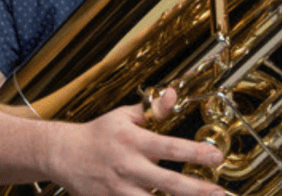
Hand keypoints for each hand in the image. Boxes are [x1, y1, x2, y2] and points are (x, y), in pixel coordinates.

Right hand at [46, 88, 223, 195]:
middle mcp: (129, 167)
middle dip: (197, 189)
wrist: (62, 154)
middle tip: (220, 193)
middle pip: (168, 182)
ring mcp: (120, 188)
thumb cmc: (97, 134)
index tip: (216, 157)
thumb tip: (174, 95)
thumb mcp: (125, 116)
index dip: (196, 153)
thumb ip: (153, 110)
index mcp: (134, 142)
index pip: (171, 147)